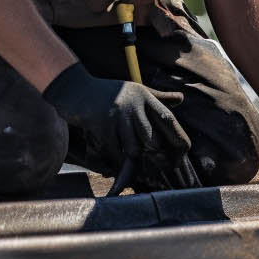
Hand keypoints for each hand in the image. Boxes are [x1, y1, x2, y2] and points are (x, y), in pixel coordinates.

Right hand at [41, 62, 191, 180]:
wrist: (75, 89)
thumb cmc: (107, 92)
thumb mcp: (135, 90)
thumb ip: (158, 97)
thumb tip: (182, 98)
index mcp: (144, 96)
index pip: (167, 118)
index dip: (178, 137)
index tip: (183, 153)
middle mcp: (133, 105)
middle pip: (152, 140)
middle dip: (154, 157)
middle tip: (157, 169)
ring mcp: (118, 116)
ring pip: (134, 149)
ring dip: (134, 162)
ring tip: (135, 169)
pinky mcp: (102, 126)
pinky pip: (115, 151)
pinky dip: (117, 161)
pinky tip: (116, 163)